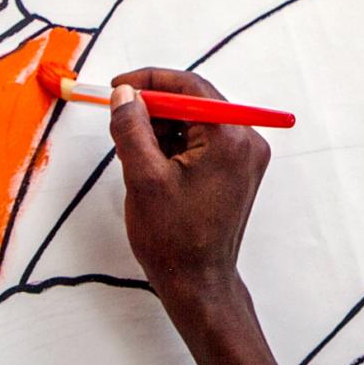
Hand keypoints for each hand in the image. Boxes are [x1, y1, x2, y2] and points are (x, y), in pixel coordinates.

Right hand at [108, 68, 270, 307]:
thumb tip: (124, 94)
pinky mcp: (238, 170)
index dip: (150, 81)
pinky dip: (175, 145)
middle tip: (119, 118)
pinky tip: (154, 166)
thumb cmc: (174, 238)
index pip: (191, 87)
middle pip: (195, 102)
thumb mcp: (143, 177)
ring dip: (162, 128)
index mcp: (231, 138)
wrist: (198, 283)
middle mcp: (246, 141)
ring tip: (137, 156)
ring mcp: (245, 156)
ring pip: (196, 122)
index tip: (117, 87)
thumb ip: (132, 128)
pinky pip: (203, 141)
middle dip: (153, 108)